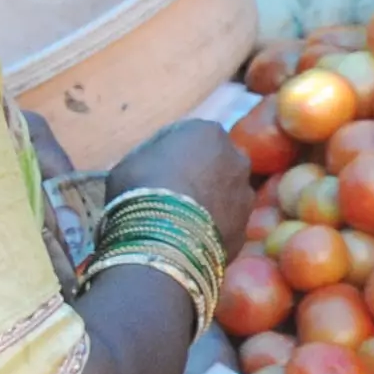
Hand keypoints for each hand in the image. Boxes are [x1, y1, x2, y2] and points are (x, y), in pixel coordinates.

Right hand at [107, 117, 257, 259]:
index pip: (188, 136)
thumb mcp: (128, 163)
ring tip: (181, 221)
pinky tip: (191, 240)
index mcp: (208, 133)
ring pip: (226, 194)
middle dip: (198, 175)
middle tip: (171, 194)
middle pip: (215, 163)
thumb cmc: (141, 189)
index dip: (168, 153)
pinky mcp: (245, 228)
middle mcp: (237, 158)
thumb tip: (152, 166)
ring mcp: (245, 195)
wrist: (164, 240)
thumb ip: (148, 157)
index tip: (152, 169)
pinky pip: (226, 224)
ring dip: (209, 203)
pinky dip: (212, 229)